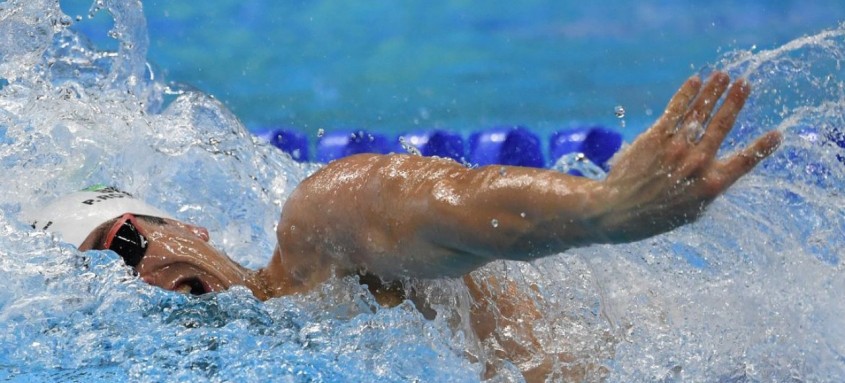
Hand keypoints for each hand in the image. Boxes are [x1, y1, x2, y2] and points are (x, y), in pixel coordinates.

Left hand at [594, 72, 781, 242]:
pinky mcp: (655, 137)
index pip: (745, 162)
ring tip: (724, 75)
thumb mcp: (690, 212)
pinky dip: (686, 93)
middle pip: (722, 125)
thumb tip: (720, 174)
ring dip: (714, 91)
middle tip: (745, 83)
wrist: (616, 210)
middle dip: (735, 102)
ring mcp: (676, 147)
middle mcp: (697, 163)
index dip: (762, 148)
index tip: (777, 134)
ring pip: (700, 112)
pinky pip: (675, 110)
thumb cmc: (654, 216)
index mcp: (711, 185)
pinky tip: (696, 81)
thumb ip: (708, 190)